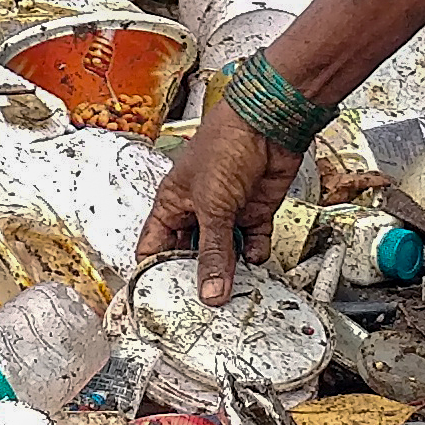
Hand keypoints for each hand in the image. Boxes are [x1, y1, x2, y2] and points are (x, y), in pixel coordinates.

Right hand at [137, 100, 297, 304]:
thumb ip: (213, 252)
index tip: (163, 300)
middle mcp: (198, 209)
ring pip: (225, 253)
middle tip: (204, 302)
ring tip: (233, 289)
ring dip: (231, 269)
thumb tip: (211, 291)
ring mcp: (228, 211)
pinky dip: (256, 254)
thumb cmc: (226, 143)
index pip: (155, 246)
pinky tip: (256, 260)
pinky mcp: (255, 211)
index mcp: (173, 203)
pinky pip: (253, 243)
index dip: (156, 272)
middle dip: (198, 277)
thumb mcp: (212, 205)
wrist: (270, 123)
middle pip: (192, 255)